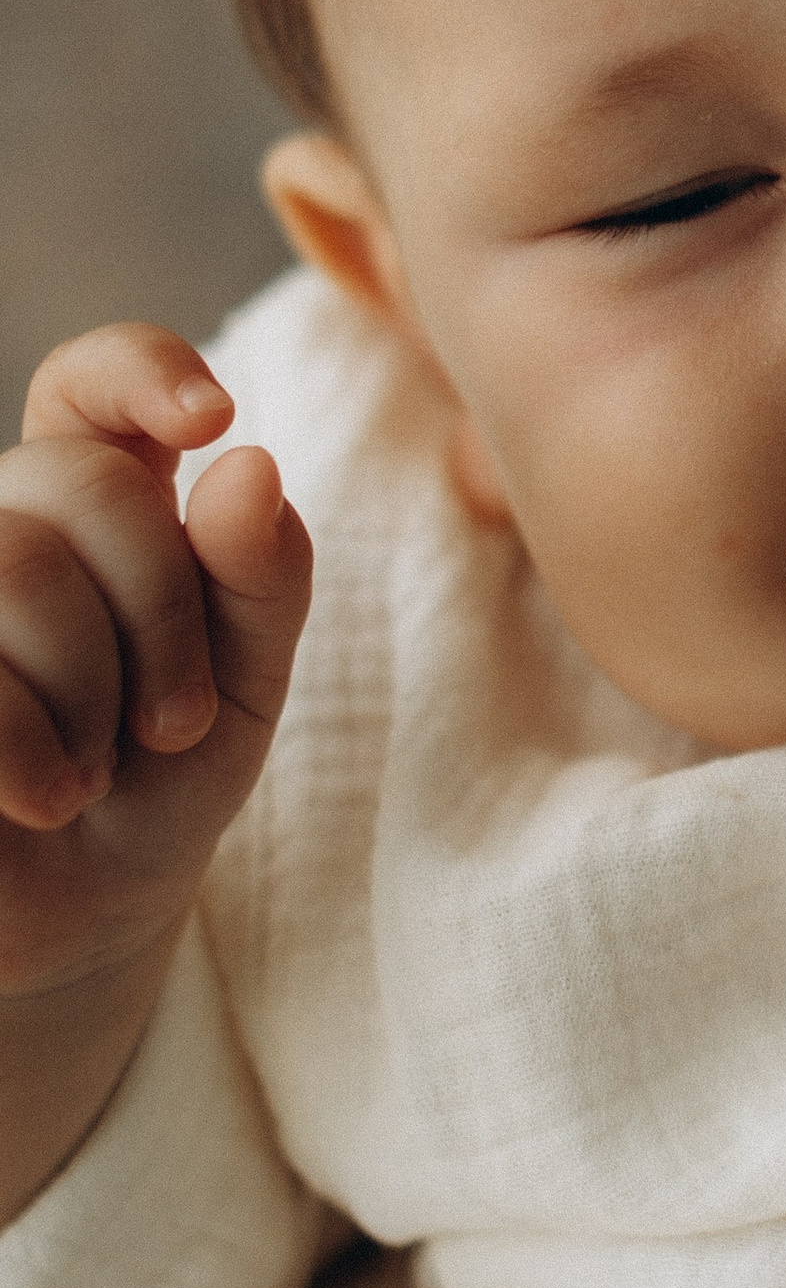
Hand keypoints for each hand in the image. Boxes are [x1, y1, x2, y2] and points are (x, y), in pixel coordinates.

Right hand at [0, 327, 310, 1214]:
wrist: (75, 918)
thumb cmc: (159, 784)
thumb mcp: (242, 685)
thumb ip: (259, 580)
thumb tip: (247, 467)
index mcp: (93, 501)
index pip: (94, 385)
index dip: (142, 368)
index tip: (211, 418)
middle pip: (81, 484)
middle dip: (159, 611)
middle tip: (170, 724)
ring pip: (16, 568)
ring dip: (85, 693)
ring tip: (87, 781)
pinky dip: (21, 744)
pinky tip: (34, 798)